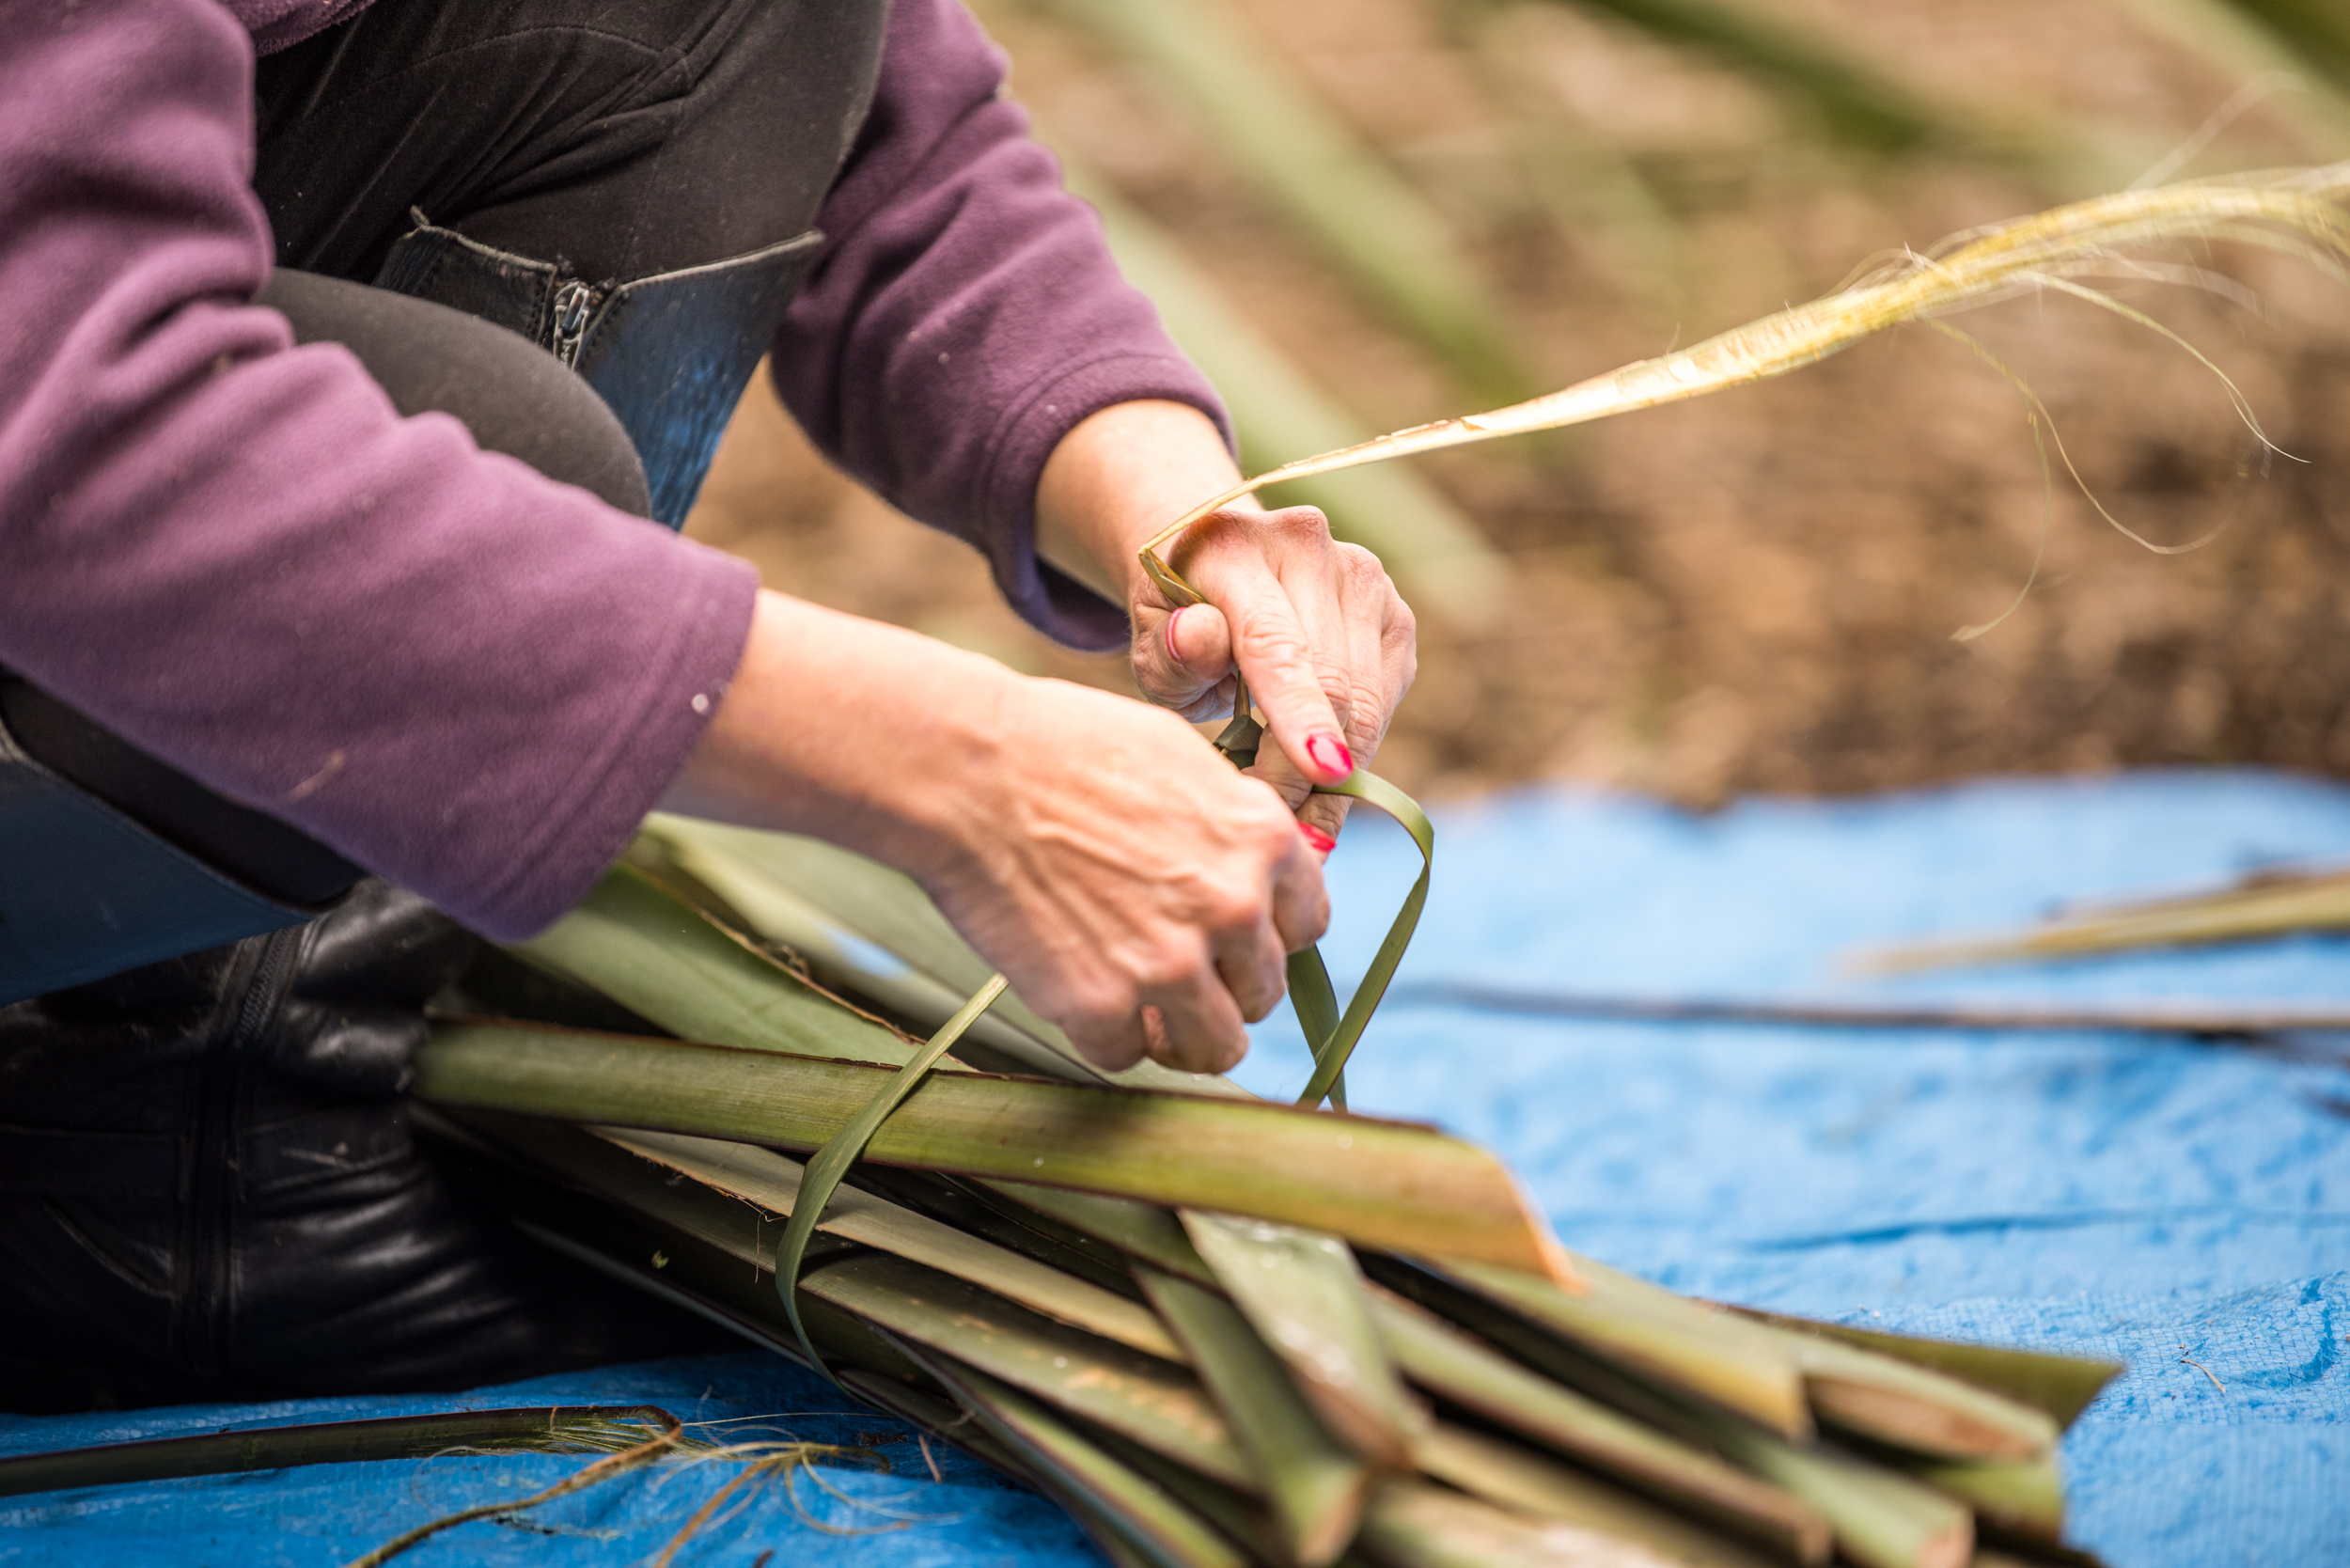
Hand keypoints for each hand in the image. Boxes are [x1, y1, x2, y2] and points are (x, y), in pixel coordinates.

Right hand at [662, 594, 1327, 1072]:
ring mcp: (1173, 964)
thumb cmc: (1062, 746)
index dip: (1267, 936)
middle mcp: (1234, 907)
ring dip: (1180, 1037)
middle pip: (1263, 992)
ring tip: (1142, 1014)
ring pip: (1215, 1047)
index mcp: (1263, 840)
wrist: (968, 772)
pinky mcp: (1103, 1006)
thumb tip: (1252, 863)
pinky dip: (1100, 1035)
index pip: (1308, 926)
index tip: (1232, 939)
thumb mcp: (1178, 758)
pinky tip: (1074, 995)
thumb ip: (1228, 822)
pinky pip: (1123, 1055)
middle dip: (1222, 988)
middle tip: (1172, 972)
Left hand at [1035, 402, 1416, 842]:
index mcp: (1232, 548)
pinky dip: (1356, 750)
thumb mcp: (1150, 645)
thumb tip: (1201, 636)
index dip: (1300, 713)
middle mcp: (1307, 547)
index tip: (1322, 775)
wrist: (1217, 565)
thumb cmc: (1174, 620)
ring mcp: (1361, 576)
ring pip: (1367, 701)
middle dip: (1306, 772)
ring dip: (1338, 773)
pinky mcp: (1393, 612)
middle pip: (1330, 681)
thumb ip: (1171, 652)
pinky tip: (1318, 774)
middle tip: (1278, 833)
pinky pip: (1384, 702)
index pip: (1275, 641)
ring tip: (1298, 821)